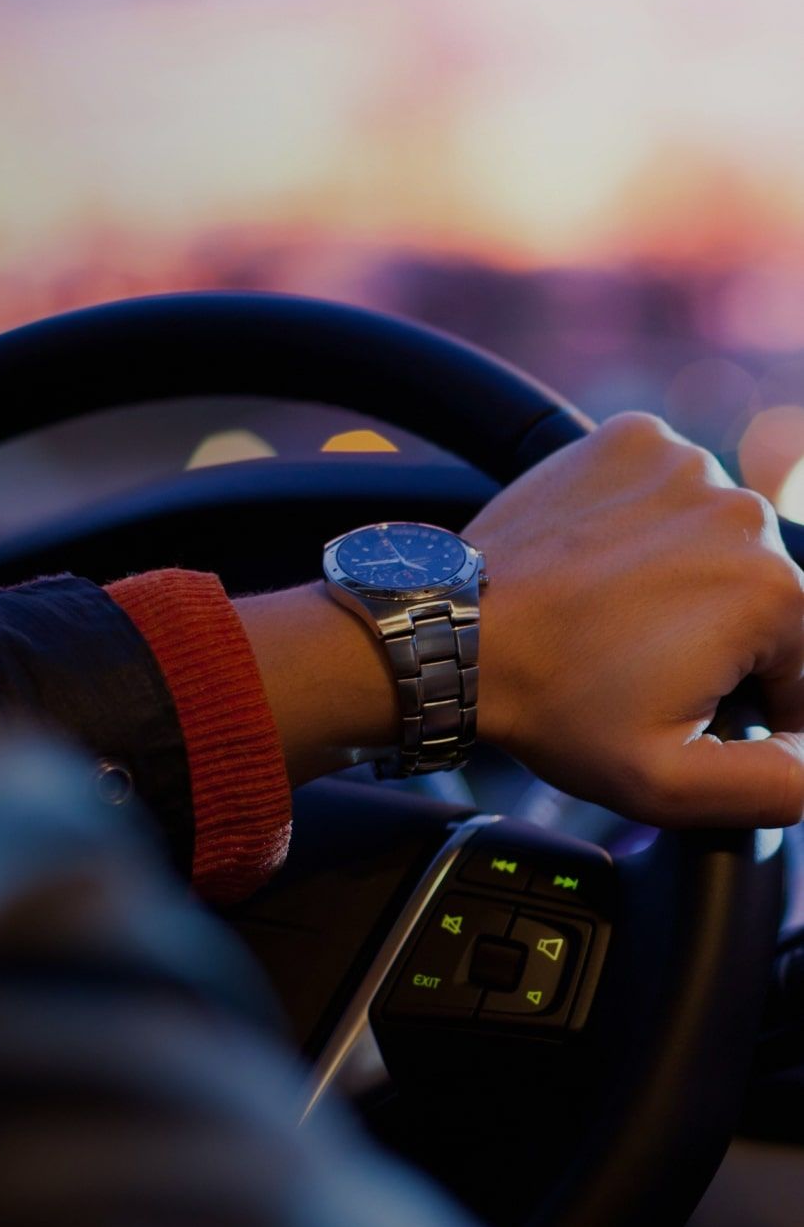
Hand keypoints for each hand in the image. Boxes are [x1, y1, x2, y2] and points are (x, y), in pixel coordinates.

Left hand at [468, 413, 803, 827]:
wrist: (456, 633)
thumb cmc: (553, 704)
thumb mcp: (669, 782)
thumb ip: (773, 787)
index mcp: (775, 592)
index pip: (800, 667)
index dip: (752, 708)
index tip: (686, 714)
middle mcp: (743, 511)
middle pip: (762, 596)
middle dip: (718, 641)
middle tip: (637, 669)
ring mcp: (685, 464)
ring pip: (716, 540)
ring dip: (685, 580)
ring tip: (615, 619)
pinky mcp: (633, 440)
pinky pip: (668, 489)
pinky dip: (647, 523)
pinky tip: (602, 565)